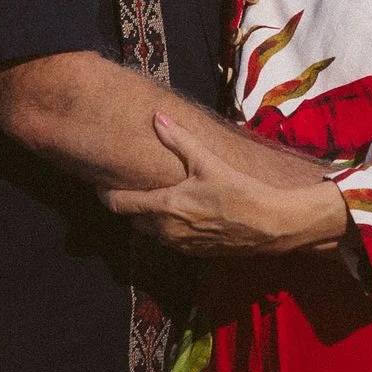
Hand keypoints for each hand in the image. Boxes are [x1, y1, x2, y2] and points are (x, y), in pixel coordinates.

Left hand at [102, 112, 351, 258]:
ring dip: (148, 218)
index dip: (106, 194)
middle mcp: (166, 230)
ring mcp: (180, 246)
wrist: (271, 225)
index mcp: (165, 206)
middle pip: (132, 220)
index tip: (100, 183)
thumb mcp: (208, 162)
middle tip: (130, 188)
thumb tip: (157, 118)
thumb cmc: (240, 191)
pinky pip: (170, 241)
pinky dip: (167, 229)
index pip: (120, 204)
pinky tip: (182, 215)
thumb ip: (179, 140)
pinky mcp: (195, 254)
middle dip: (129, 206)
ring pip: (151, 233)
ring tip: (155, 200)